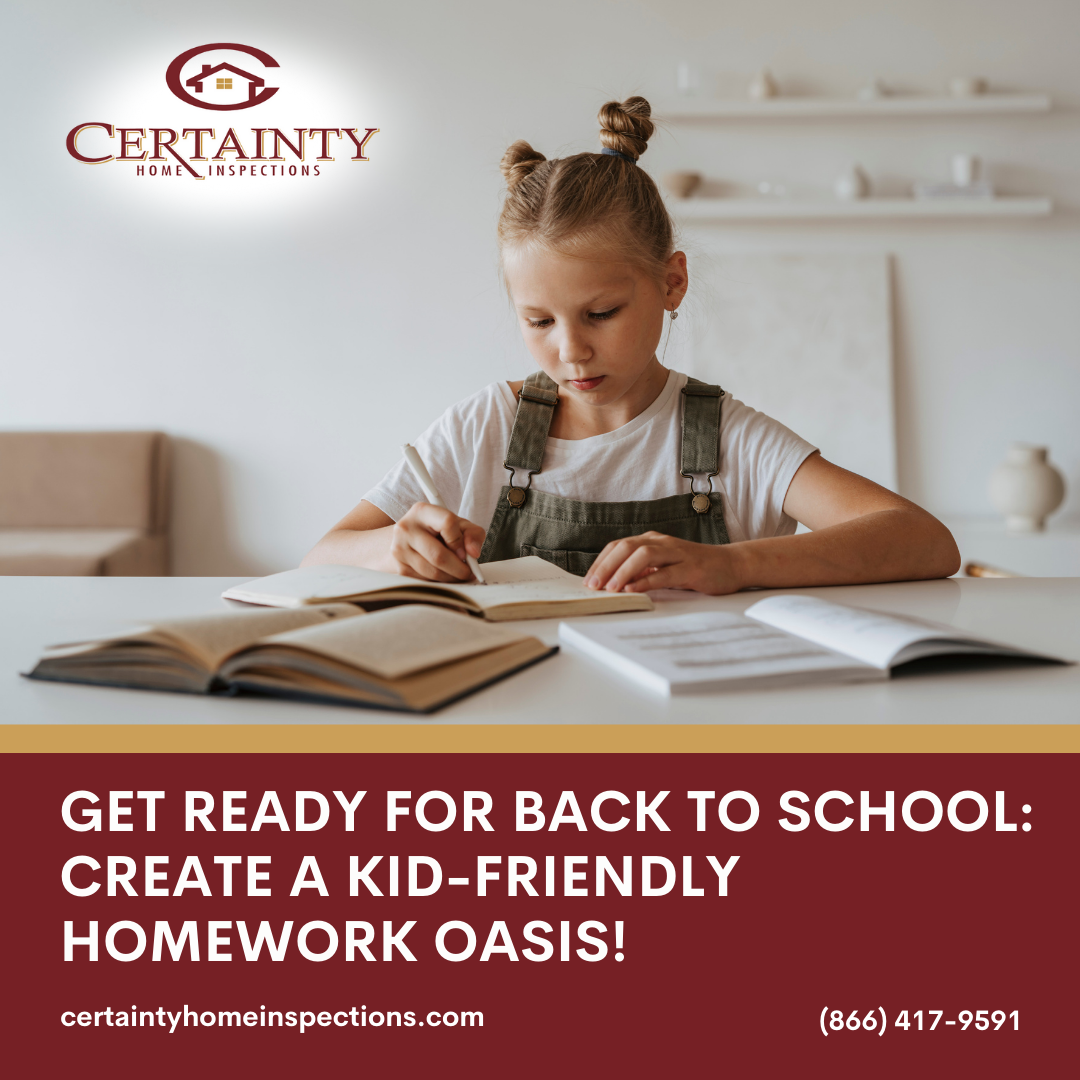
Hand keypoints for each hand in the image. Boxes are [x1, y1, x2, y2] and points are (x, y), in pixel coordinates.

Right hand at [388, 503, 485, 581]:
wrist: (408, 539)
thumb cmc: (437, 531)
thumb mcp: (458, 525)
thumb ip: (472, 534)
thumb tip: (473, 553)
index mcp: (422, 511)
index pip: (447, 523)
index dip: (460, 541)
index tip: (467, 553)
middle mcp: (406, 528)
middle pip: (438, 555)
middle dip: (459, 569)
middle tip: (469, 572)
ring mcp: (399, 549)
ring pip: (432, 572)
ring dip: (451, 578)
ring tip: (458, 574)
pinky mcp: (399, 568)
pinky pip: (425, 581)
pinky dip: (439, 582)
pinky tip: (444, 575)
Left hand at [584, 532, 742, 594]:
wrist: (731, 565)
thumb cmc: (694, 567)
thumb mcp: (664, 566)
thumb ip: (642, 570)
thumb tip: (614, 582)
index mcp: (652, 540)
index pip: (618, 546)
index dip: (601, 562)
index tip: (588, 580)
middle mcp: (662, 543)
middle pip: (626, 547)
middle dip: (605, 566)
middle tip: (592, 585)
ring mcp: (677, 553)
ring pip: (643, 555)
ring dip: (622, 572)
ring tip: (610, 589)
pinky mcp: (690, 568)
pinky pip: (664, 573)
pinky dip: (646, 581)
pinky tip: (633, 590)